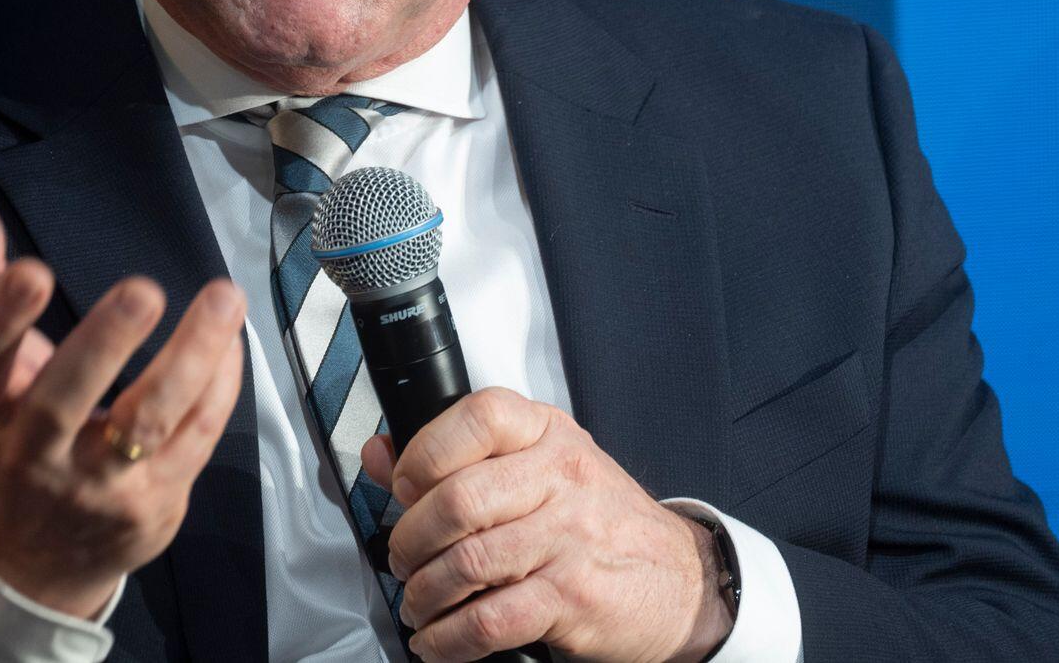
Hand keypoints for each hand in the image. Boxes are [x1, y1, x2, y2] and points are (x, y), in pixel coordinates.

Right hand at [0, 179, 245, 618]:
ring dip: (189, 360)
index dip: (1, 318)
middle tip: (143, 289)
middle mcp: (32, 454)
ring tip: (224, 297)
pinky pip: (194, 441)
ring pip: (146, 426)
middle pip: (62, 403)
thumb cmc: (1, 427)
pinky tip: (229, 339)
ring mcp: (95, 487)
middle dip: (103, 345)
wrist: (23, 559)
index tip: (32, 270)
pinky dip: (217, 388)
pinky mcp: (151, 505)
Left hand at [361, 387, 733, 662]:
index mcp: (546, 433)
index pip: (475, 419)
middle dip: (409, 539)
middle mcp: (560, 477)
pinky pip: (490, 620)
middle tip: (403, 559)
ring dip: (424, 593)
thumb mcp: (540, 466)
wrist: (679, 579)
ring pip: (467, 562)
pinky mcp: (572, 596)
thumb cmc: (600, 519)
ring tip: (418, 602)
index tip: (403, 487)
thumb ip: (458, 457)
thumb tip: (378, 455)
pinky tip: (439, 640)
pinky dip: (449, 638)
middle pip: (458, 500)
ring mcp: (569, 537)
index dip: (424, 454)